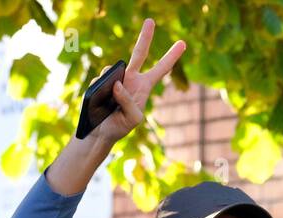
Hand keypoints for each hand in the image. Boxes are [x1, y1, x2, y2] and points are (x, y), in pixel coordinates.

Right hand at [88, 19, 185, 146]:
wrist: (101, 132)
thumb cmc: (120, 127)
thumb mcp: (132, 118)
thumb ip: (128, 102)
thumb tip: (118, 83)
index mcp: (144, 87)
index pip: (160, 69)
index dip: (171, 57)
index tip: (182, 43)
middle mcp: (131, 79)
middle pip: (139, 53)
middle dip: (145, 36)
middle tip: (151, 20)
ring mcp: (116, 78)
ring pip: (113, 69)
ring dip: (112, 82)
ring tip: (111, 104)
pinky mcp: (101, 82)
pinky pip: (101, 78)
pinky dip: (101, 87)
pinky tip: (101, 101)